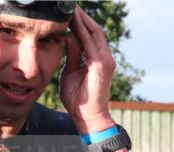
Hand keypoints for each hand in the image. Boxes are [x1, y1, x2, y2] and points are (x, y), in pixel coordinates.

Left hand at [60, 7, 116, 134]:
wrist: (87, 118)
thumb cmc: (78, 100)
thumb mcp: (70, 73)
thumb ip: (72, 55)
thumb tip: (69, 37)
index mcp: (97, 59)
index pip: (89, 35)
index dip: (79, 22)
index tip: (68, 11)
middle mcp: (104, 57)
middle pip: (93, 30)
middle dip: (81, 16)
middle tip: (70, 5)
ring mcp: (105, 60)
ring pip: (94, 33)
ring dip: (82, 19)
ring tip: (71, 8)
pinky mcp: (101, 65)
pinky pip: (90, 43)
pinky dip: (81, 30)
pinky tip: (73, 21)